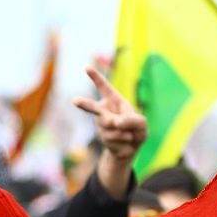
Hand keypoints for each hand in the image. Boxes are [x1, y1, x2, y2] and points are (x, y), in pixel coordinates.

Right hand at [73, 65, 146, 197]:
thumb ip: (132, 120)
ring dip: (126, 132)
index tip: (86, 67)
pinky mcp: (103, 136)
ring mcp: (102, 124)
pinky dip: (125, 140)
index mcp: (114, 101)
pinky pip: (116, 138)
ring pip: (112, 127)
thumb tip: (115, 123)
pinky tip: (125, 142)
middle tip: (75, 100)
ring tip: (129, 135)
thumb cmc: (136, 131)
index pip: (104, 87)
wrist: (130, 149)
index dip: (95, 77)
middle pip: (94, 108)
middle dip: (85, 105)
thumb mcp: (141, 124)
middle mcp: (104, 111)